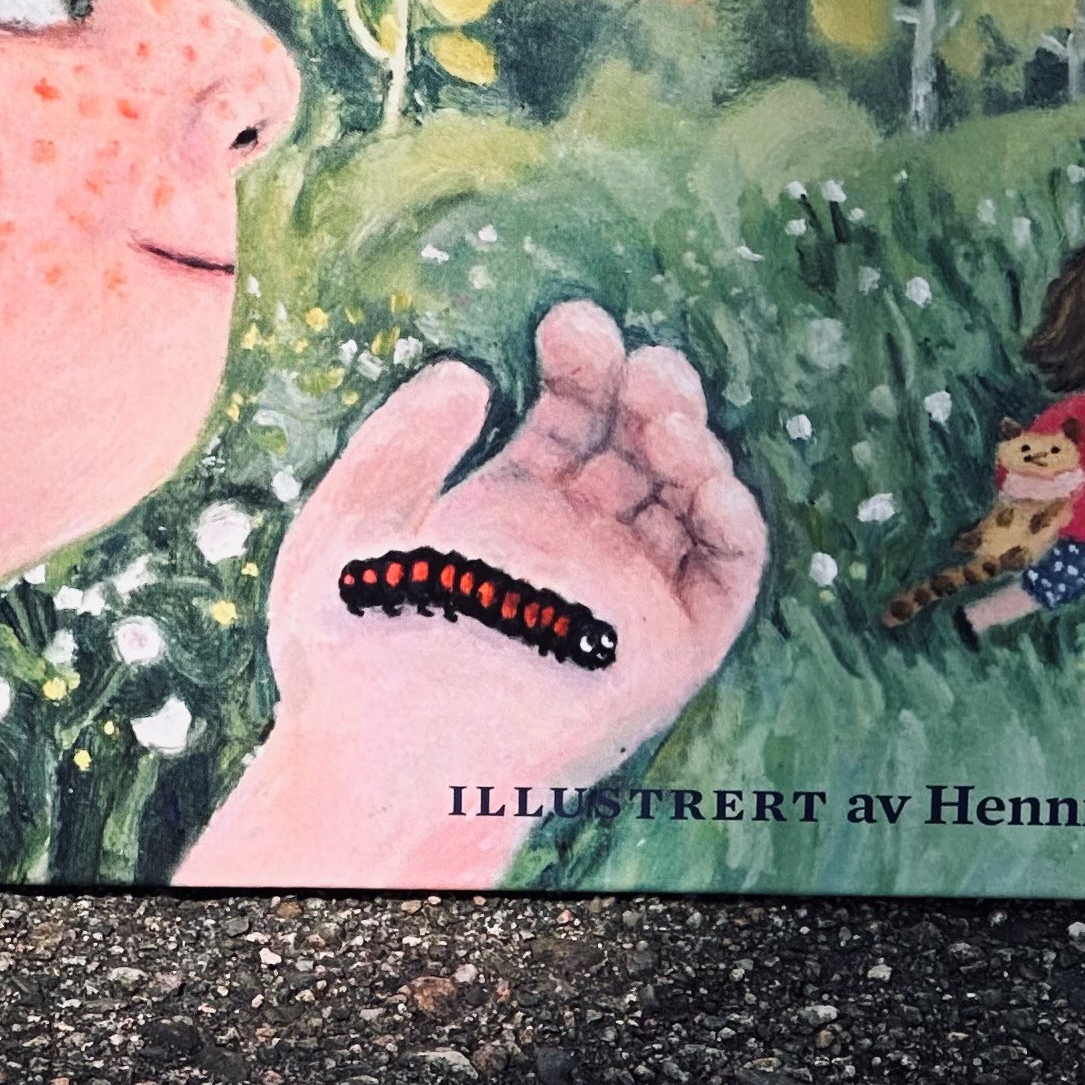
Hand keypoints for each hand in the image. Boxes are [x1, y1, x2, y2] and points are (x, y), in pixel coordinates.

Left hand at [182, 302, 763, 886]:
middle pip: (639, 444)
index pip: (570, 416)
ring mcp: (623, 595)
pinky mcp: (667, 650)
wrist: (381, 759)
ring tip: (667, 413)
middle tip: (637, 365)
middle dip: (649, 388)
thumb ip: (404, 440)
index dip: (581, 363)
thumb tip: (472, 375)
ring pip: (689, 497)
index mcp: (507, 512)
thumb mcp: (349, 521)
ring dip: (694, 441)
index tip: (571, 324)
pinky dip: (735, 520)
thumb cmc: (350, 652)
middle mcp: (575, 547)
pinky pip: (726, 576)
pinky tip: (707, 477)